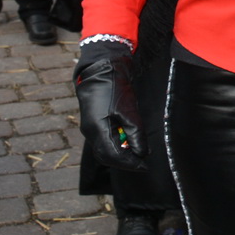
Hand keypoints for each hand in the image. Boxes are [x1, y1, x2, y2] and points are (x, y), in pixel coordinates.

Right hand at [74, 40, 146, 171]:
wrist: (102, 68)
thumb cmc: (115, 87)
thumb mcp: (129, 110)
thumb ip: (135, 133)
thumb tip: (142, 153)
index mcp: (97, 130)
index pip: (113, 156)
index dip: (129, 163)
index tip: (144, 166)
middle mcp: (90, 132)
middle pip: (107, 156)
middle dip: (125, 161)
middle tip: (142, 162)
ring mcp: (90, 127)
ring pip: (104, 150)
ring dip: (121, 154)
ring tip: (138, 152)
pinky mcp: (93, 122)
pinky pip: (104, 140)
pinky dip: (117, 144)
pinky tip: (129, 140)